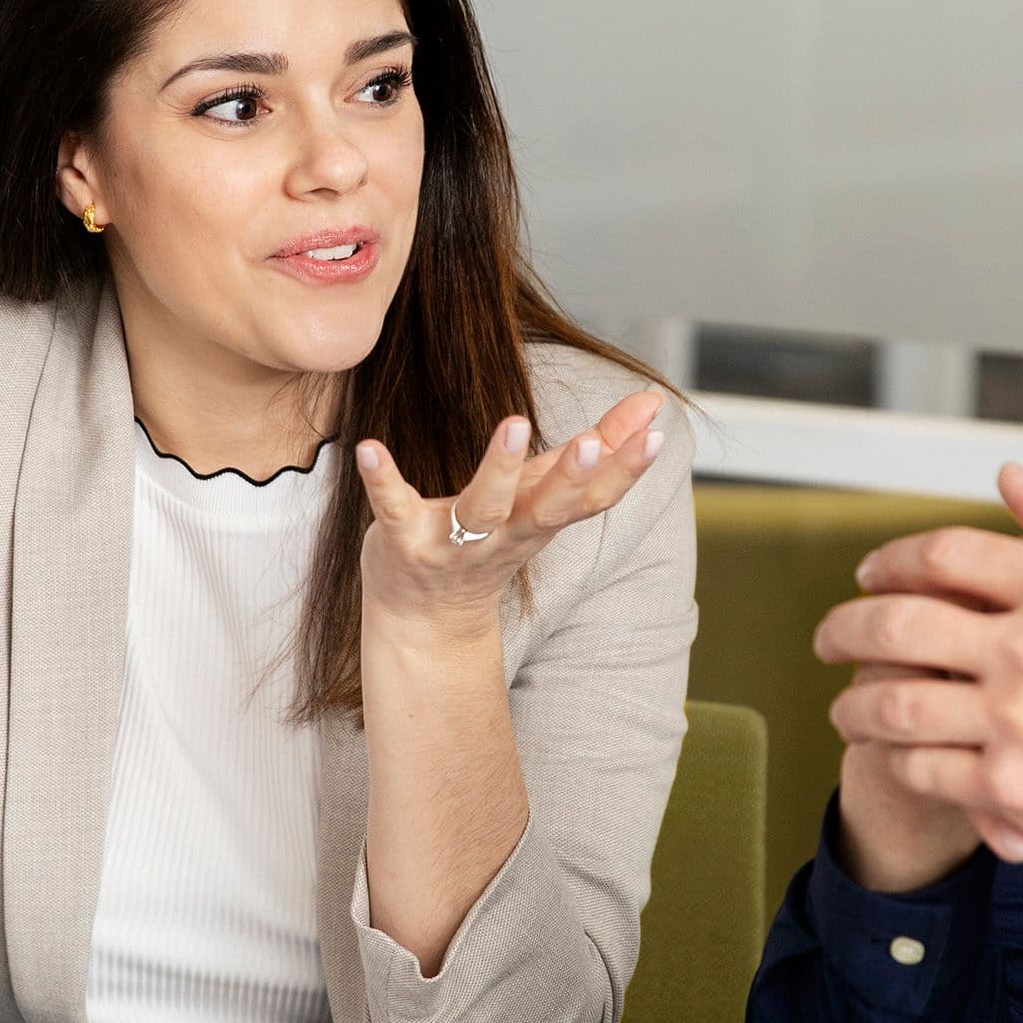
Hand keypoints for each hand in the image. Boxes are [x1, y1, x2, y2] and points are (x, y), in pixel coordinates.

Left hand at [354, 389, 666, 633]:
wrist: (423, 620)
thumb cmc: (491, 540)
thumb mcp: (545, 496)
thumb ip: (599, 448)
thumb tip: (653, 402)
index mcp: (540, 522)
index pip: (591, 500)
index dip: (624, 471)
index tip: (654, 436)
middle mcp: (504, 537)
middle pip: (545, 512)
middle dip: (570, 479)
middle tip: (590, 445)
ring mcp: (453, 543)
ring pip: (481, 509)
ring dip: (497, 469)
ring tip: (515, 424)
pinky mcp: (403, 540)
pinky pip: (392, 507)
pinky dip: (382, 479)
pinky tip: (368, 449)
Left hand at [816, 464, 1022, 919]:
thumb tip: (1006, 476)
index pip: (946, 553)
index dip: (894, 559)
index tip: (871, 572)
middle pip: (899, 622)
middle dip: (846, 627)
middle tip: (827, 636)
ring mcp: (1017, 721)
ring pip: (894, 702)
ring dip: (854, 703)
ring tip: (843, 705)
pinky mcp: (1012, 787)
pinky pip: (921, 767)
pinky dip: (897, 760)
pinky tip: (892, 755)